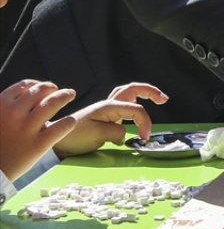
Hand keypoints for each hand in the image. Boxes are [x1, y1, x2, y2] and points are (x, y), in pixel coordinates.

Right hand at [0, 80, 77, 180]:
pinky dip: (69, 121)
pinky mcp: (39, 144)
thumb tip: (20, 96)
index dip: (37, 84)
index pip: (25, 86)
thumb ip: (4, 108)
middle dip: (54, 88)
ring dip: (65, 96)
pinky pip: (62, 126)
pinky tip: (70, 121)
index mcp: (1, 105)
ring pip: (53, 103)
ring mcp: (27, 128)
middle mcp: (14, 113)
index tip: (44, 87)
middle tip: (62, 91)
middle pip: (41, 91)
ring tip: (70, 94)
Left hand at [53, 83, 168, 158]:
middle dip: (151, 91)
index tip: (145, 138)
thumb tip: (125, 132)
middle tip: (164, 99)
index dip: (145, 123)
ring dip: (143, 93)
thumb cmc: (74, 136)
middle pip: (133, 89)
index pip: (136, 110)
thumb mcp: (97, 135)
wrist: (54, 139)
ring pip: (128, 93)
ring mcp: (106, 109)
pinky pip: (123, 104)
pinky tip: (136, 111)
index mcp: (109, 107)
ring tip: (156, 98)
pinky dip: (134, 103)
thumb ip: (116, 131)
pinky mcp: (104, 116)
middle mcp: (109, 104)